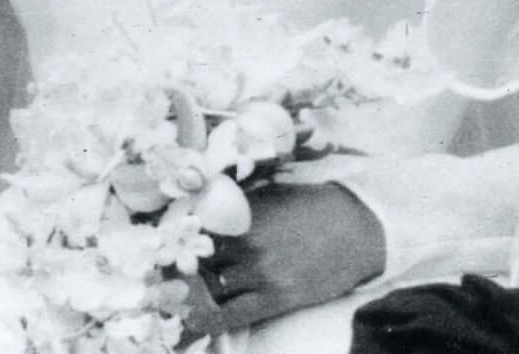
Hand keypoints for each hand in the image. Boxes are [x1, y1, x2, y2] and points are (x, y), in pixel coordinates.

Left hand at [180, 182, 384, 343]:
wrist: (357, 230)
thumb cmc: (310, 206)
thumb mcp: (266, 194)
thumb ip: (232, 207)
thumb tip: (194, 211)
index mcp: (240, 212)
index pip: (190, 228)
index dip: (174, 238)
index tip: (160, 244)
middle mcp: (245, 242)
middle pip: (195, 259)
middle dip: (180, 265)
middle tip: (165, 273)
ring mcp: (261, 272)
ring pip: (209, 287)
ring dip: (196, 290)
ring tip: (179, 294)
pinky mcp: (277, 297)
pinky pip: (231, 315)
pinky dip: (208, 321)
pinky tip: (192, 323)